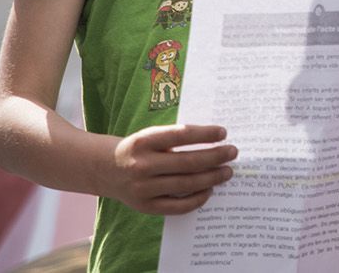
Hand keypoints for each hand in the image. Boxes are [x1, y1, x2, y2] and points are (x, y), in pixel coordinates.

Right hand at [105, 123, 235, 214]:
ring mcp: (143, 188)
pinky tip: (210, 190)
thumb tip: (215, 141)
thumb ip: (177, 137)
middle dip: (215, 157)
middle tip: (233, 153)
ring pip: (185, 184)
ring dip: (211, 178)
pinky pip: (177, 206)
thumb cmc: (140, 149)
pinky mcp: (145, 206)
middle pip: (187, 162)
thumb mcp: (151, 136)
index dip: (204, 134)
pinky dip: (197, 199)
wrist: (106, 169)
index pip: (181, 135)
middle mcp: (142, 165)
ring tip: (227, 172)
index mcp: (144, 142)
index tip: (224, 132)